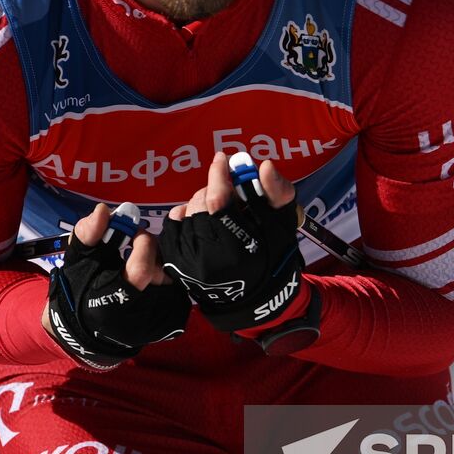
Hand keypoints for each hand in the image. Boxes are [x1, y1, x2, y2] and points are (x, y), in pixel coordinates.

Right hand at [46, 202, 189, 369]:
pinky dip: (170, 277)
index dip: (142, 244)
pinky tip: (155, 274)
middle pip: (164, 274)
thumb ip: (89, 232)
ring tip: (147, 260)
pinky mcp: (171, 324)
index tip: (134, 235)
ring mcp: (159, 322)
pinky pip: (180, 292)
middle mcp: (140, 316)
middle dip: (155, 252)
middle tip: (143, 247)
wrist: (89, 322)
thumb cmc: (83, 284)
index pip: (142, 269)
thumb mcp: (79, 256)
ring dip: (164, 264)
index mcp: (116, 300)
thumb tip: (103, 211)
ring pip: (175, 281)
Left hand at [159, 153, 304, 331]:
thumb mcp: (281, 222)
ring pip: (185, 214)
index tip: (222, 158)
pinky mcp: (176, 267)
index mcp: (237, 245)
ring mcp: (188, 263)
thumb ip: (277, 192)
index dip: (219, 175)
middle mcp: (207, 256)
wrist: (254, 294)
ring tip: (214, 211)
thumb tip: (265, 166)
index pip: (219, 200)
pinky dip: (183, 218)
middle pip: (201, 204)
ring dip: (199, 205)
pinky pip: (171, 228)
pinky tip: (197, 221)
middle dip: (214, 191)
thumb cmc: (272, 254)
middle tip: (227, 194)